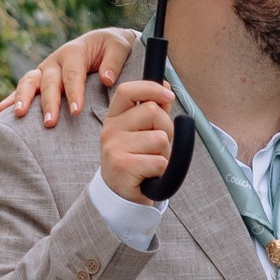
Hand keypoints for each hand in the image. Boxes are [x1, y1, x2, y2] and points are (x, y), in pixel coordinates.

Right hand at [0, 28, 136, 126]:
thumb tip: (107, 79)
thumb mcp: (120, 46)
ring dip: (22, 98)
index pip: (72, 74)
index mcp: (74, 51)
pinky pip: (23, 89)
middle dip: (48, 102)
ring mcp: (44, 70)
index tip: (76, 111)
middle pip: (48, 81)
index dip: (73, 92)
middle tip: (50, 123)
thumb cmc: (113, 47)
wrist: (104, 42)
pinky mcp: (40, 79)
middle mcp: (55, 60)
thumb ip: (114, 61)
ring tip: (19, 114)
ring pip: (29, 82)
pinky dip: (8, 98)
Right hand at [97, 76, 176, 203]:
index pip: (128, 91)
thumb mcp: (142, 131)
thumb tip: (166, 84)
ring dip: (165, 153)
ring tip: (152, 161)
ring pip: (159, 139)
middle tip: (159, 146)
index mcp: (114, 117)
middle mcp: (110, 130)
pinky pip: (159, 161)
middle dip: (166, 128)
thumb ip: (154, 108)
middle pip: (152, 111)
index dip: (151, 88)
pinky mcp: (122, 167)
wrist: (122, 194)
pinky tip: (150, 174)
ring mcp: (114, 148)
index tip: (169, 96)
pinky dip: (162, 170)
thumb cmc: (136, 159)